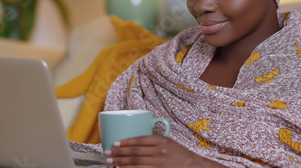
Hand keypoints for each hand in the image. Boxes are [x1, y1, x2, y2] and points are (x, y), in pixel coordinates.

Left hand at [103, 135, 224, 167]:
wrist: (192, 166)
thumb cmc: (179, 154)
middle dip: (119, 153)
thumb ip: (154, 139)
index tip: (115, 143)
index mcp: (160, 141)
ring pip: (136, 163)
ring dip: (122, 163)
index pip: (139, 140)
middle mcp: (159, 151)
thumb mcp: (168, 142)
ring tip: (111, 163)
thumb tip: (138, 136)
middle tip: (108, 153)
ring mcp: (159, 163)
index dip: (125, 142)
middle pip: (135, 152)